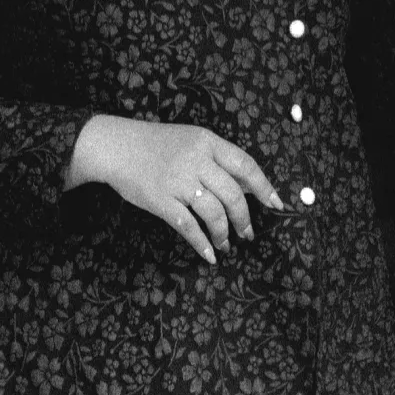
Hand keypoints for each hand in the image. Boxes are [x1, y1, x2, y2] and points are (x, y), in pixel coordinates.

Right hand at [67, 116, 282, 263]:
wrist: (117, 147)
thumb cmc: (157, 144)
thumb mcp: (192, 141)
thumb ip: (219, 160)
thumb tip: (251, 186)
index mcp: (207, 142)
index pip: (245, 164)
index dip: (265, 186)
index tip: (277, 204)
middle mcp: (196, 160)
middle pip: (233, 194)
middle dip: (244, 218)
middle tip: (248, 233)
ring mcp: (178, 181)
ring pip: (214, 213)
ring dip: (224, 233)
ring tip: (225, 244)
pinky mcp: (161, 201)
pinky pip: (188, 226)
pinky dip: (201, 243)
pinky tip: (209, 254)